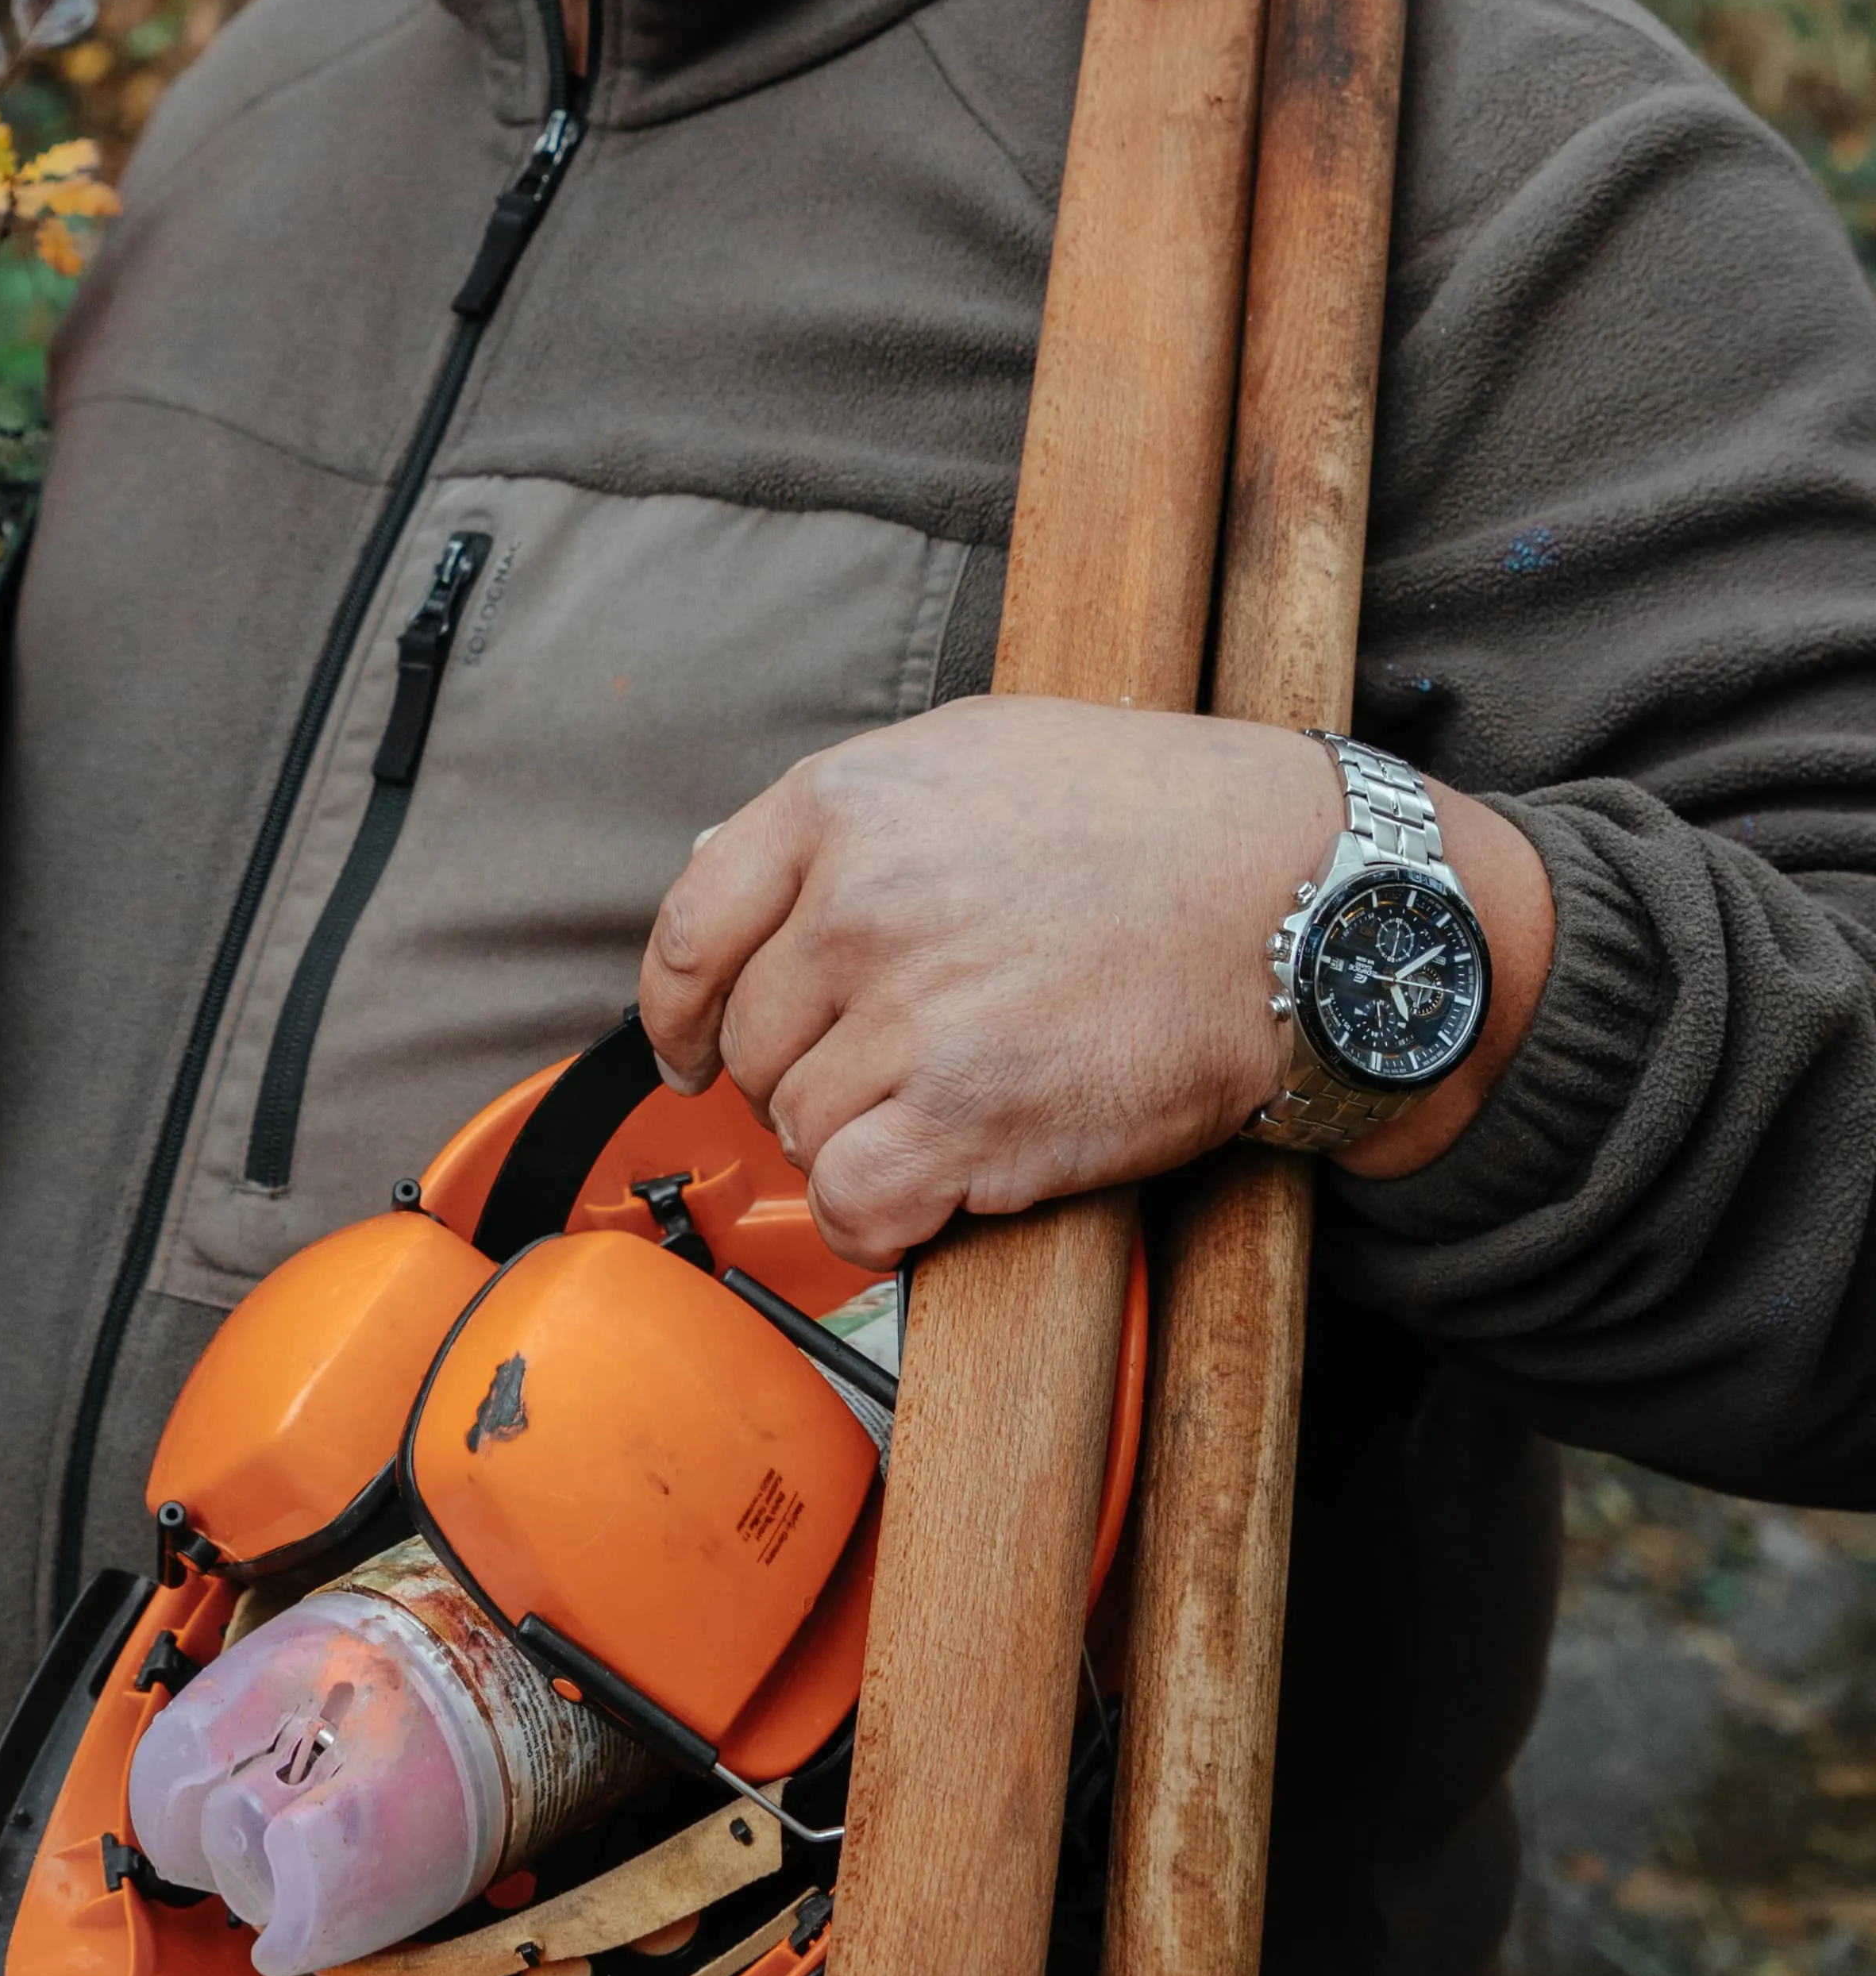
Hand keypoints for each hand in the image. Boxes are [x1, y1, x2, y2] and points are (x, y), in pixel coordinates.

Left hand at [637, 696, 1553, 1267]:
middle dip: (807, 1075)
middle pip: (751, 1044)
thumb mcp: (977, 755)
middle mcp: (858, 905)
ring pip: (801, 1128)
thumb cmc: (1156, 820)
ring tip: (951, 1112)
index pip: (686, 934)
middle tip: (895, 1076)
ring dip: (858, 1144)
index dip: (679, 1014)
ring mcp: (910, 1014)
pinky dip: (880, 1220)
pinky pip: (852, 1206)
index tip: (690, 1053)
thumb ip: (845, 816)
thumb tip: (718, 878)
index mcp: (841, 806)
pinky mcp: (969, 1120)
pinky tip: (936, 1195)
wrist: (1297, 897)